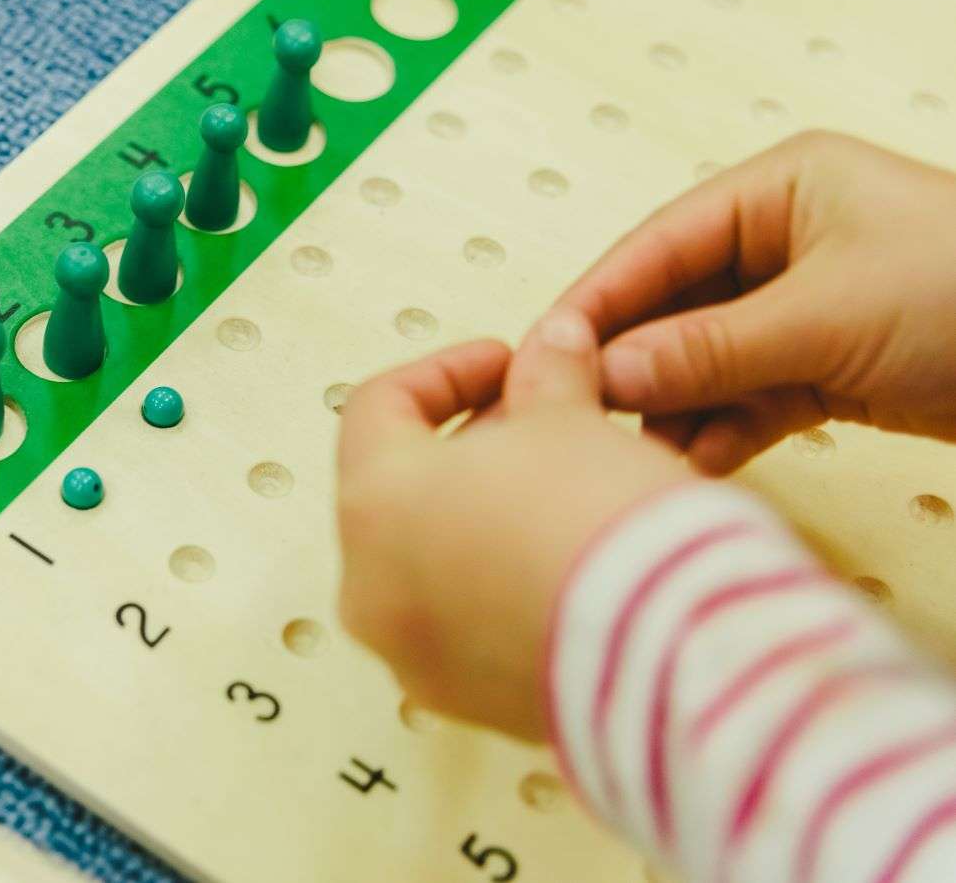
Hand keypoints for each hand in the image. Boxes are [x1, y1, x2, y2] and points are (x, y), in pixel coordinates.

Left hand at [336, 311, 690, 739]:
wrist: (676, 655)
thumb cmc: (607, 533)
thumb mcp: (573, 421)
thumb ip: (547, 374)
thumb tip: (552, 347)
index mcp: (375, 503)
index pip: (377, 409)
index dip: (446, 372)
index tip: (505, 364)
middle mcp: (373, 588)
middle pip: (402, 492)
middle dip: (471, 450)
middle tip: (541, 427)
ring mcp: (414, 654)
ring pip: (432, 564)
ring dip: (486, 521)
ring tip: (565, 497)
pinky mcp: (466, 702)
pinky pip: (468, 627)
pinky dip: (503, 588)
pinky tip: (570, 568)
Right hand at [557, 131, 955, 474]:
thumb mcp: (829, 316)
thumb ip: (710, 347)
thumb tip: (607, 372)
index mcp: (780, 191)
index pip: (657, 244)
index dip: (596, 301)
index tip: (540, 353)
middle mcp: (785, 242)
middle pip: (674, 306)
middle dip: (632, 365)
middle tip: (575, 418)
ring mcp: (807, 308)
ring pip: (708, 361)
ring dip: (672, 409)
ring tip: (631, 458)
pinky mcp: (832, 368)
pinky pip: (752, 398)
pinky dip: (721, 432)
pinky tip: (689, 467)